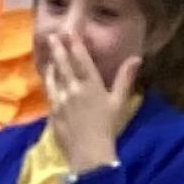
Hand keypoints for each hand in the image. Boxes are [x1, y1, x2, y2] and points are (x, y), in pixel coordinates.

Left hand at [43, 29, 138, 178]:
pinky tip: (47, 77)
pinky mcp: (53, 112)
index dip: (75, 44)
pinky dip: (48, 81)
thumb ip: (125, 78)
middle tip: (52, 35)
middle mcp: (73, 89)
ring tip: (49, 53)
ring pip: (53, 77)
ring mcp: (60, 101)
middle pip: (64, 64)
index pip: (81, 59)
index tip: (69, 31)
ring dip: (51, 63)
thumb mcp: (119, 101)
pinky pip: (49, 92)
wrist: (89, 152)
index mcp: (91, 85)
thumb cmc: (107, 127)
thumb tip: (136, 57)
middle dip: (58, 48)